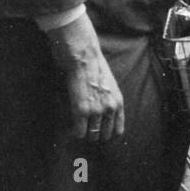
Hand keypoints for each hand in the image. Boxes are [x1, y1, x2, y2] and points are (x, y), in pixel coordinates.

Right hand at [45, 14, 124, 142]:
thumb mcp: (109, 84)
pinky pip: (79, 132)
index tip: (97, 130)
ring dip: (83, 133)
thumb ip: (107, 101)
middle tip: (84, 128)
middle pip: (104, 136)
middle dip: (94, 134)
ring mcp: (97, 111)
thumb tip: (100, 115)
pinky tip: (70, 124)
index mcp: (118, 102)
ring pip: (91, 136)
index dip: (106, 133)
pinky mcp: (81, 110)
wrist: (83, 54)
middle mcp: (110, 109)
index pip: (118, 130)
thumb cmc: (92, 65)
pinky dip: (74, 131)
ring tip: (76, 126)